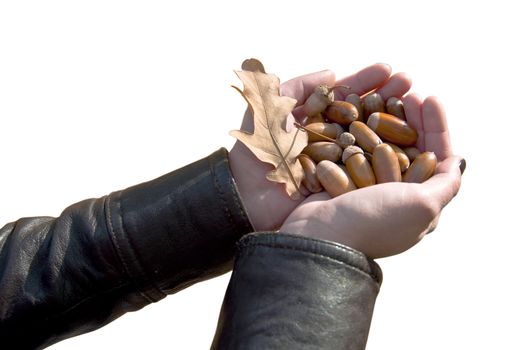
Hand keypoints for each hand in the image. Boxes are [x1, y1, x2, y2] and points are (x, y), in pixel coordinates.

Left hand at [229, 64, 411, 230]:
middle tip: (409, 82)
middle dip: (387, 97)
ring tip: (415, 107)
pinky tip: (409, 143)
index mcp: (316, 121)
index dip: (366, 82)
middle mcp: (332, 140)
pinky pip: (370, 169)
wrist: (246, 194)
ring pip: (372, 139)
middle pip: (364, 114)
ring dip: (394, 122)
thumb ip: (299, 87)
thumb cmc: (255, 150)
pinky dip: (388, 156)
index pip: (346, 97)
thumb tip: (332, 74)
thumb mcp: (271, 107)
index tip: (388, 69)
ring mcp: (340, 163)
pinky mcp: (345, 186)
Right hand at [280, 95, 463, 258]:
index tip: (429, 98)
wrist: (321, 235)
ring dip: (386, 118)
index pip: (435, 157)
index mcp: (417, 201)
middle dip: (412, 118)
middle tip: (408, 92)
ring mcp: (366, 185)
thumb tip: (458, 162)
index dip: (436, 127)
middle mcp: (394, 193)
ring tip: (385, 96)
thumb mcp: (423, 206)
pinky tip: (359, 110)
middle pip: (409, 147)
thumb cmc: (373, 221)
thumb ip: (445, 184)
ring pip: (381, 143)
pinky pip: (355, 148)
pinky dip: (358, 129)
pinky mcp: (341, 178)